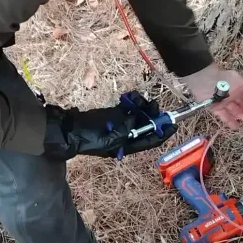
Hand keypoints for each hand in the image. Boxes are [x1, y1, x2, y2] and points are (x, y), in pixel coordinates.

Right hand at [44, 94, 176, 160]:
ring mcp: (121, 123)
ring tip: (143, 99)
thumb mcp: (108, 139)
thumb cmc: (87, 138)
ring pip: (139, 115)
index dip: (163, 133)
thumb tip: (138, 122)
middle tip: (156, 105)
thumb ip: (125, 131)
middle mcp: (127, 135)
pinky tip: (133, 96)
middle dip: (154, 116)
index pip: (150, 141)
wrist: (68, 129)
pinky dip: (133, 101)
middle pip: (147, 126)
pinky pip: (129, 107)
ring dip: (144, 107)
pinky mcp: (114, 114)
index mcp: (127, 146)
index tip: (174, 124)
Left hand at [181, 63, 242, 129]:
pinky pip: (224, 115)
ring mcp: (223, 101)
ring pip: (234, 110)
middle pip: (242, 103)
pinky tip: (236, 126)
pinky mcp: (215, 107)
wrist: (206, 82)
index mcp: (239, 85)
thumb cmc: (226, 82)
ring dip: (242, 116)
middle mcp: (232, 93)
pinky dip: (229, 120)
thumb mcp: (241, 86)